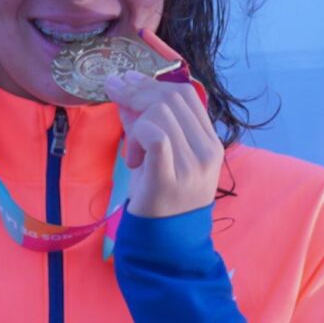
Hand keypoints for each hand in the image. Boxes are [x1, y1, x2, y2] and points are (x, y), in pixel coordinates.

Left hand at [104, 70, 223, 217]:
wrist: (166, 243)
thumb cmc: (161, 198)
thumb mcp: (155, 155)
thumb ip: (144, 123)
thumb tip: (124, 90)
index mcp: (210, 142)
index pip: (186, 94)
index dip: (153, 82)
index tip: (126, 79)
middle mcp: (207, 151)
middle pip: (171, 99)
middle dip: (136, 91)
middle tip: (113, 93)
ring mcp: (191, 165)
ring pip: (160, 114)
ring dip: (135, 122)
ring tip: (131, 151)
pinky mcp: (170, 178)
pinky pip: (155, 137)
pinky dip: (138, 136)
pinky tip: (133, 157)